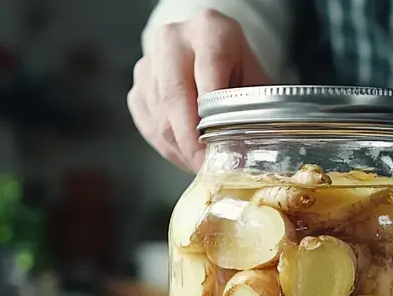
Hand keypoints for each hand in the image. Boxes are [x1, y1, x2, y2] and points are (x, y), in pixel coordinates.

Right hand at [128, 10, 271, 170]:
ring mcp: (150, 62)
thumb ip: (255, 110)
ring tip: (201, 165)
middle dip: (191, 142)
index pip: (208, 72)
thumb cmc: (235, 67)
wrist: (207, 50)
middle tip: (206, 168)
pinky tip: (185, 155)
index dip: (212, 116)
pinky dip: (168, 147)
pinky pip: (148, 124)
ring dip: (180, 149)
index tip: (219, 151)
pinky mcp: (137, 85)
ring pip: (159, 116)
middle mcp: (173, 40)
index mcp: (209, 30)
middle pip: (175, 97)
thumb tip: (247, 156)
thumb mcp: (254, 78)